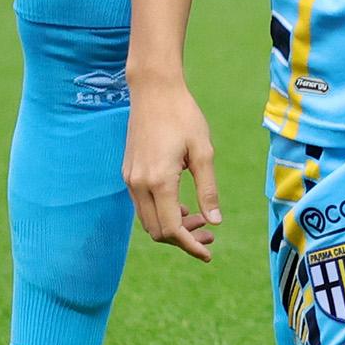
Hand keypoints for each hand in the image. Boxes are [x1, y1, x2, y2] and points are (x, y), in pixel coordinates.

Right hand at [125, 76, 222, 260]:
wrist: (154, 91)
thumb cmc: (183, 117)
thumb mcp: (204, 152)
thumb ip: (208, 189)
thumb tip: (215, 222)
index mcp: (159, 181)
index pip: (171, 229)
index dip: (190, 246)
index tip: (208, 253)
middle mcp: (139, 185)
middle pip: (157, 231)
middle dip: (183, 240)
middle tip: (210, 236)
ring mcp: (130, 179)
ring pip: (148, 221)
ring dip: (172, 228)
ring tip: (201, 222)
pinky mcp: (129, 173)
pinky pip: (143, 206)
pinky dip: (162, 214)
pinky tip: (183, 208)